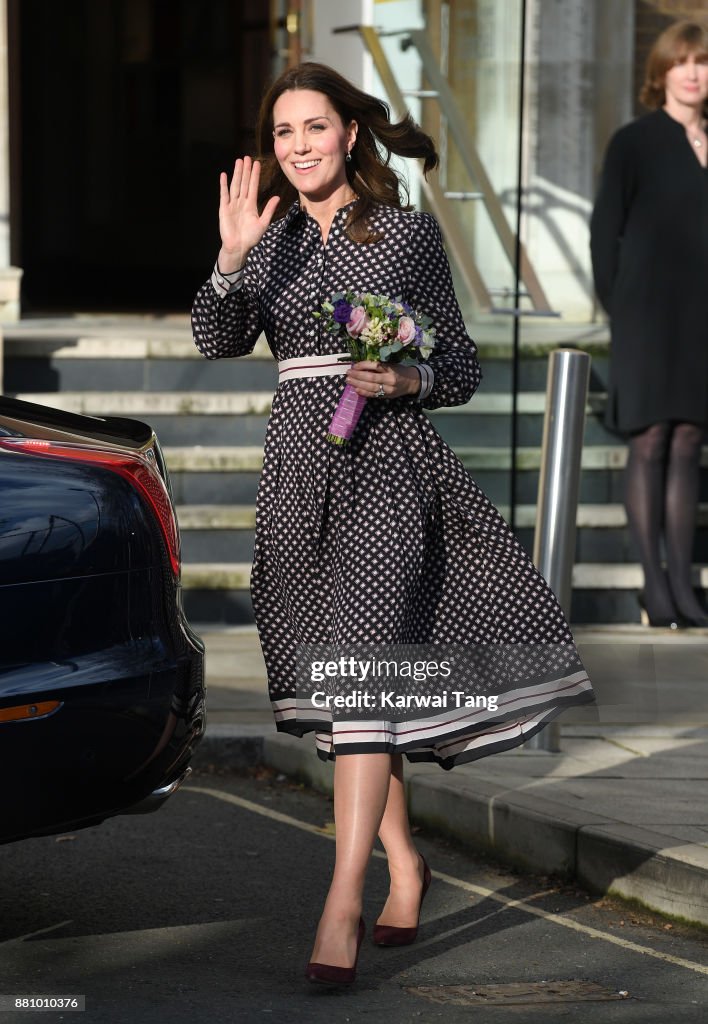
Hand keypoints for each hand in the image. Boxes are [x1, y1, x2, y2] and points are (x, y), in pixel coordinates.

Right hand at [217, 156, 279, 272]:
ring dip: (237, 174)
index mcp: (251, 205)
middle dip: (246, 170)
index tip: (257, 163)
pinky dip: (224, 185)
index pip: (253, 186)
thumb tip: (277, 198)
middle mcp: (241, 202)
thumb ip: (269, 210)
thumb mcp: (263, 223)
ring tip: (238, 162)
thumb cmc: (251, 238)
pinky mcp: (224, 209)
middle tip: (247, 157)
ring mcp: (232, 205)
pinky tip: (224, 175)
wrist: (239, 247)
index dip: (255, 175)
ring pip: (235, 185)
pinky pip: (224, 194)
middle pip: (244, 183)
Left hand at [346, 360, 419, 398]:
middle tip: (348, 373)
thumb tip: (360, 367)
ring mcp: (388, 389)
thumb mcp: (390, 365)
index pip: (375, 366)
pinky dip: (364, 392)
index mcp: (391, 368)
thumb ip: (378, 366)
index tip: (354, 366)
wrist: (411, 382)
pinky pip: (374, 395)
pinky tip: (356, 389)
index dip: (363, 365)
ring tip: (349, 381)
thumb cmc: (399, 370)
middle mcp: (390, 379)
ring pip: (371, 387)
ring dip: (358, 384)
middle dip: (358, 376)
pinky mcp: (387, 396)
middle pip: (371, 378)